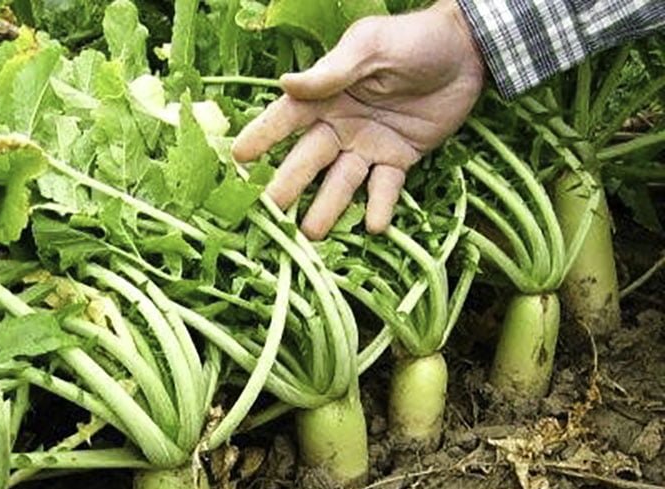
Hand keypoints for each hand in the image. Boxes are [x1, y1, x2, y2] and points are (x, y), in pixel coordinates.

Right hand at [232, 0, 484, 238]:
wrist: (467, 51)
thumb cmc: (413, 39)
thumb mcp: (371, 46)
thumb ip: (332, 71)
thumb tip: (287, 84)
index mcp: (326, 96)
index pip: (285, 119)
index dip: (261, 137)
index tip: (236, 159)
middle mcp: (339, 126)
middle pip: (307, 161)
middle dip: (287, 186)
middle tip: (269, 212)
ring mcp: (367, 147)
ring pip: (341, 183)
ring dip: (327, 208)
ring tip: (312, 233)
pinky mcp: (397, 160)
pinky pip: (385, 188)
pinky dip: (380, 208)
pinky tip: (374, 227)